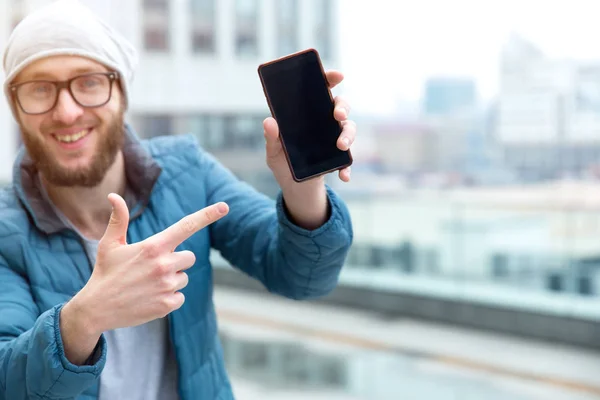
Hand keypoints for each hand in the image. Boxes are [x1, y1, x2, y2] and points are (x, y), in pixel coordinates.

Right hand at [72, 193, 228, 334]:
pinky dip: (169, 297)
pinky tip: (150, 298)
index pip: (186, 226)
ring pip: (184, 277)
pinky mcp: (167, 304)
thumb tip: (113, 196)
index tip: (225, 206)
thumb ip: (118, 220)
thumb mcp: (110, 244)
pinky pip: (180, 296)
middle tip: (152, 268)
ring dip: (172, 279)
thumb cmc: (105, 272)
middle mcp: (164, 264)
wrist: (97, 309)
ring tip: (147, 284)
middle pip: (189, 257)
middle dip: (177, 260)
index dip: (207, 215)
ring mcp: (167, 285)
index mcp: (153, 246)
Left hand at [263, 70, 356, 186]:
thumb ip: (271, 137)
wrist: (294, 186)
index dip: (330, 78)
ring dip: (348, 135)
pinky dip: (347, 166)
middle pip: (340, 105)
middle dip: (342, 107)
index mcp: (308, 113)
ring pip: (349, 128)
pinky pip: (348, 159)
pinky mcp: (340, 158)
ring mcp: (334, 138)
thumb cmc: (283, 161)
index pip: (321, 88)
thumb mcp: (273, 151)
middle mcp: (324, 122)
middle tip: (337, 115)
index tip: (337, 75)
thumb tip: (269, 121)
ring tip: (341, 146)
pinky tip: (343, 175)